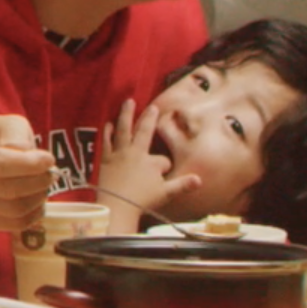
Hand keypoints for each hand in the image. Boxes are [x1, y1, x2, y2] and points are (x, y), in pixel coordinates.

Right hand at [0, 114, 52, 231]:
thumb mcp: (5, 124)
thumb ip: (17, 136)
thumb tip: (29, 157)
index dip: (28, 164)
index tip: (49, 159)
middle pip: (8, 189)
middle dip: (39, 181)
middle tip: (50, 172)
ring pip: (14, 209)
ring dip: (38, 197)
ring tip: (44, 184)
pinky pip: (15, 224)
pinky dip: (34, 214)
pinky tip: (38, 200)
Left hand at [93, 100, 201, 230]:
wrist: (117, 206)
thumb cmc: (142, 201)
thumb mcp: (166, 193)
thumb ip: (182, 185)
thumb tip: (200, 180)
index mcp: (152, 162)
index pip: (163, 160)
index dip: (164, 167)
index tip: (164, 176)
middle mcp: (136, 153)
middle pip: (144, 131)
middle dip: (150, 119)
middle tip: (153, 107)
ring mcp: (120, 154)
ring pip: (124, 130)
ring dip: (126, 114)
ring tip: (128, 102)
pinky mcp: (106, 159)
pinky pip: (107, 141)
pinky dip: (108, 132)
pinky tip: (108, 124)